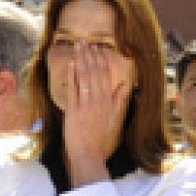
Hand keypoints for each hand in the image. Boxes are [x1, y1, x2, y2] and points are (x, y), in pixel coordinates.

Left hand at [63, 42, 127, 174]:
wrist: (88, 153)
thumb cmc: (100, 137)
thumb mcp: (115, 117)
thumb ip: (119, 99)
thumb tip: (125, 83)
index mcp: (108, 101)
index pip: (105, 75)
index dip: (101, 60)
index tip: (97, 49)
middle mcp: (98, 100)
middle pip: (94, 72)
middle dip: (89, 55)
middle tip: (85, 42)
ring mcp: (85, 104)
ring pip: (84, 78)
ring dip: (80, 60)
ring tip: (77, 47)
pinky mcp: (73, 110)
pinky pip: (73, 89)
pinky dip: (72, 76)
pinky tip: (71, 64)